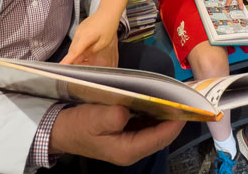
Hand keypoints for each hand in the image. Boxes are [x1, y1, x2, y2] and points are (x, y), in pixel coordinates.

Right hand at [50, 104, 184, 164]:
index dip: (175, 122)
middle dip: (174, 118)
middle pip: (161, 135)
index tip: (186, 106)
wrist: (60, 130)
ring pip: (155, 130)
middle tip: (185, 98)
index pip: (160, 137)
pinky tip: (158, 101)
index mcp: (127, 149)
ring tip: (176, 97)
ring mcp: (130, 144)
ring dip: (166, 115)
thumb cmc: (78, 125)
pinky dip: (155, 115)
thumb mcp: (94, 118)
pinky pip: (147, 126)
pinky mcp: (126, 136)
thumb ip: (112, 116)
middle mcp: (132, 150)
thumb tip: (128, 110)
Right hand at [61, 11, 119, 64]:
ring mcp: (78, 30)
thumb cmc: (109, 26)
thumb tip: (79, 59)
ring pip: (73, 45)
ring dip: (76, 52)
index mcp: (85, 37)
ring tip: (85, 57)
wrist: (108, 11)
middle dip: (73, 59)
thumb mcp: (103, 43)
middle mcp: (79, 33)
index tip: (61, 67)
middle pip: (72, 50)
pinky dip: (78, 46)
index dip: (67, 60)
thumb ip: (90, 52)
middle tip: (80, 66)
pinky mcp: (79, 28)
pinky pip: (76, 40)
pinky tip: (86, 46)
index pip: (74, 52)